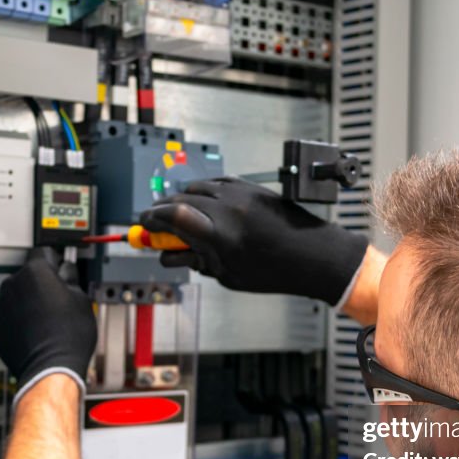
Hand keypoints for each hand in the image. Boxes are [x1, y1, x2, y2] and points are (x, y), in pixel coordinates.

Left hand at [0, 247, 97, 405]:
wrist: (50, 368)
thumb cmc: (68, 337)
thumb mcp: (82, 300)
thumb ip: (71, 279)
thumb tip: (66, 273)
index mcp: (36, 272)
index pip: (43, 252)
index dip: (55, 261)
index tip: (59, 269)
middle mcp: (13, 284)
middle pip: (27, 275)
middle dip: (40, 284)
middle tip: (56, 301)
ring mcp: (0, 306)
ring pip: (15, 296)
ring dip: (25, 303)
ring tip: (44, 321)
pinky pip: (5, 317)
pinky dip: (15, 321)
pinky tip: (32, 332)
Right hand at [139, 177, 368, 305]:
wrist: (314, 255)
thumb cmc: (276, 272)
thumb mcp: (229, 276)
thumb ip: (197, 261)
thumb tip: (171, 254)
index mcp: (221, 236)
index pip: (172, 217)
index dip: (151, 220)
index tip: (144, 227)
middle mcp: (229, 210)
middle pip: (179, 200)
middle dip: (161, 212)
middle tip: (154, 225)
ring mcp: (240, 194)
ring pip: (196, 188)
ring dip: (180, 200)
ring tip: (177, 216)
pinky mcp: (250, 187)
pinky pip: (216, 182)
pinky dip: (202, 192)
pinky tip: (201, 204)